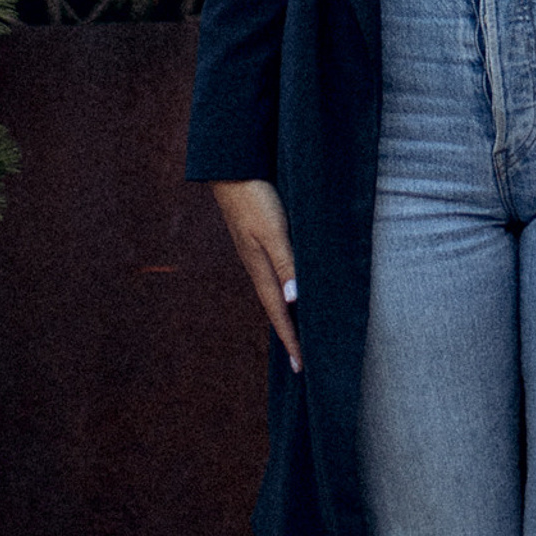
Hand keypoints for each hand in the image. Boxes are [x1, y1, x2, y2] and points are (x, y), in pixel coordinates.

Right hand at [212, 179, 301, 372]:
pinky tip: (292, 289)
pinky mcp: (260, 239)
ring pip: (277, 291)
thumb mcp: (274, 231)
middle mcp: (258, 266)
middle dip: (289, 334)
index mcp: (261, 269)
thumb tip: (293, 301)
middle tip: (302, 360)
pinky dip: (286, 289)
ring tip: (299, 332)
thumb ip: (286, 263)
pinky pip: (276, 273)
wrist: (233, 169)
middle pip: (277, 307)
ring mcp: (257, 253)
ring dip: (288, 313)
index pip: (280, 312)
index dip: (292, 338)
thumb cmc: (256, 198)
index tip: (301, 366)